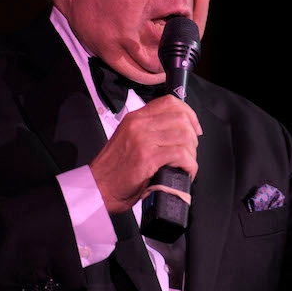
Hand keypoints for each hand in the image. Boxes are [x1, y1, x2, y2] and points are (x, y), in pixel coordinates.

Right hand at [90, 95, 202, 213]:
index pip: (169, 102)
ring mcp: (143, 141)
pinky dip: (189, 165)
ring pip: (184, 136)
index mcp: (135, 119)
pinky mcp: (147, 158)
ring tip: (187, 165)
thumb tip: (176, 132)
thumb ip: (148, 131)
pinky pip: (180, 154)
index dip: (189, 113)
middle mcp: (138, 125)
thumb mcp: (128, 139)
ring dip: (192, 153)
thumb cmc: (113, 170)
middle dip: (193, 136)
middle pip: (181, 118)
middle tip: (190, 151)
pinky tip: (186, 172)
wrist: (96, 188)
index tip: (195, 128)